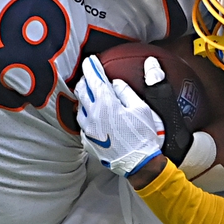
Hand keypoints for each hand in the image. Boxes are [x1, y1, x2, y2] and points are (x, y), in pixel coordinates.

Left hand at [76, 55, 164, 176]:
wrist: (138, 164)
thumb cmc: (143, 136)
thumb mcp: (142, 109)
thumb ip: (126, 91)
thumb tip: (116, 82)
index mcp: (106, 104)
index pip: (94, 79)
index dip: (92, 67)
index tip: (91, 60)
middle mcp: (92, 115)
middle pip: (82, 91)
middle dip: (85, 80)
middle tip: (90, 75)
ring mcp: (88, 129)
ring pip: (80, 107)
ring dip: (84, 98)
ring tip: (90, 94)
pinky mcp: (88, 140)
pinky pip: (83, 123)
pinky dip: (86, 114)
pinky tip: (93, 115)